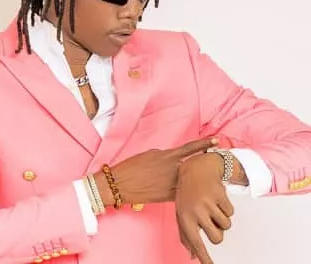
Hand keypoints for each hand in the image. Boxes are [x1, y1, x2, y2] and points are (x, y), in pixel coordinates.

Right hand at [94, 138, 217, 206]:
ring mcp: (173, 184)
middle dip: (202, 165)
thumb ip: (165, 156)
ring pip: (190, 181)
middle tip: (214, 162)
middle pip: (194, 166)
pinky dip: (185, 191)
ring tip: (199, 180)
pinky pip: (183, 192)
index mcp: (167, 156)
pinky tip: (188, 193)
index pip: (191, 148)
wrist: (120, 184)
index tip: (217, 140)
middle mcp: (173, 169)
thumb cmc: (131, 167)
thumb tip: (174, 160)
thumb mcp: (150, 155)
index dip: (205, 143)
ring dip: (195, 180)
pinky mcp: (169, 197)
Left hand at [175, 153, 233, 263]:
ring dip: (222, 218)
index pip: (196, 243)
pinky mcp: (219, 195)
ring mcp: (208, 203)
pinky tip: (216, 198)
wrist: (196, 168)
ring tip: (212, 205)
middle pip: (217, 238)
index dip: (205, 257)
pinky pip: (231, 212)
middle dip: (218, 232)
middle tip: (211, 220)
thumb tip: (192, 256)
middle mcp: (196, 211)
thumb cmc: (188, 193)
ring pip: (226, 225)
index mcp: (184, 217)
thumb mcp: (182, 212)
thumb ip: (185, 234)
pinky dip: (226, 208)